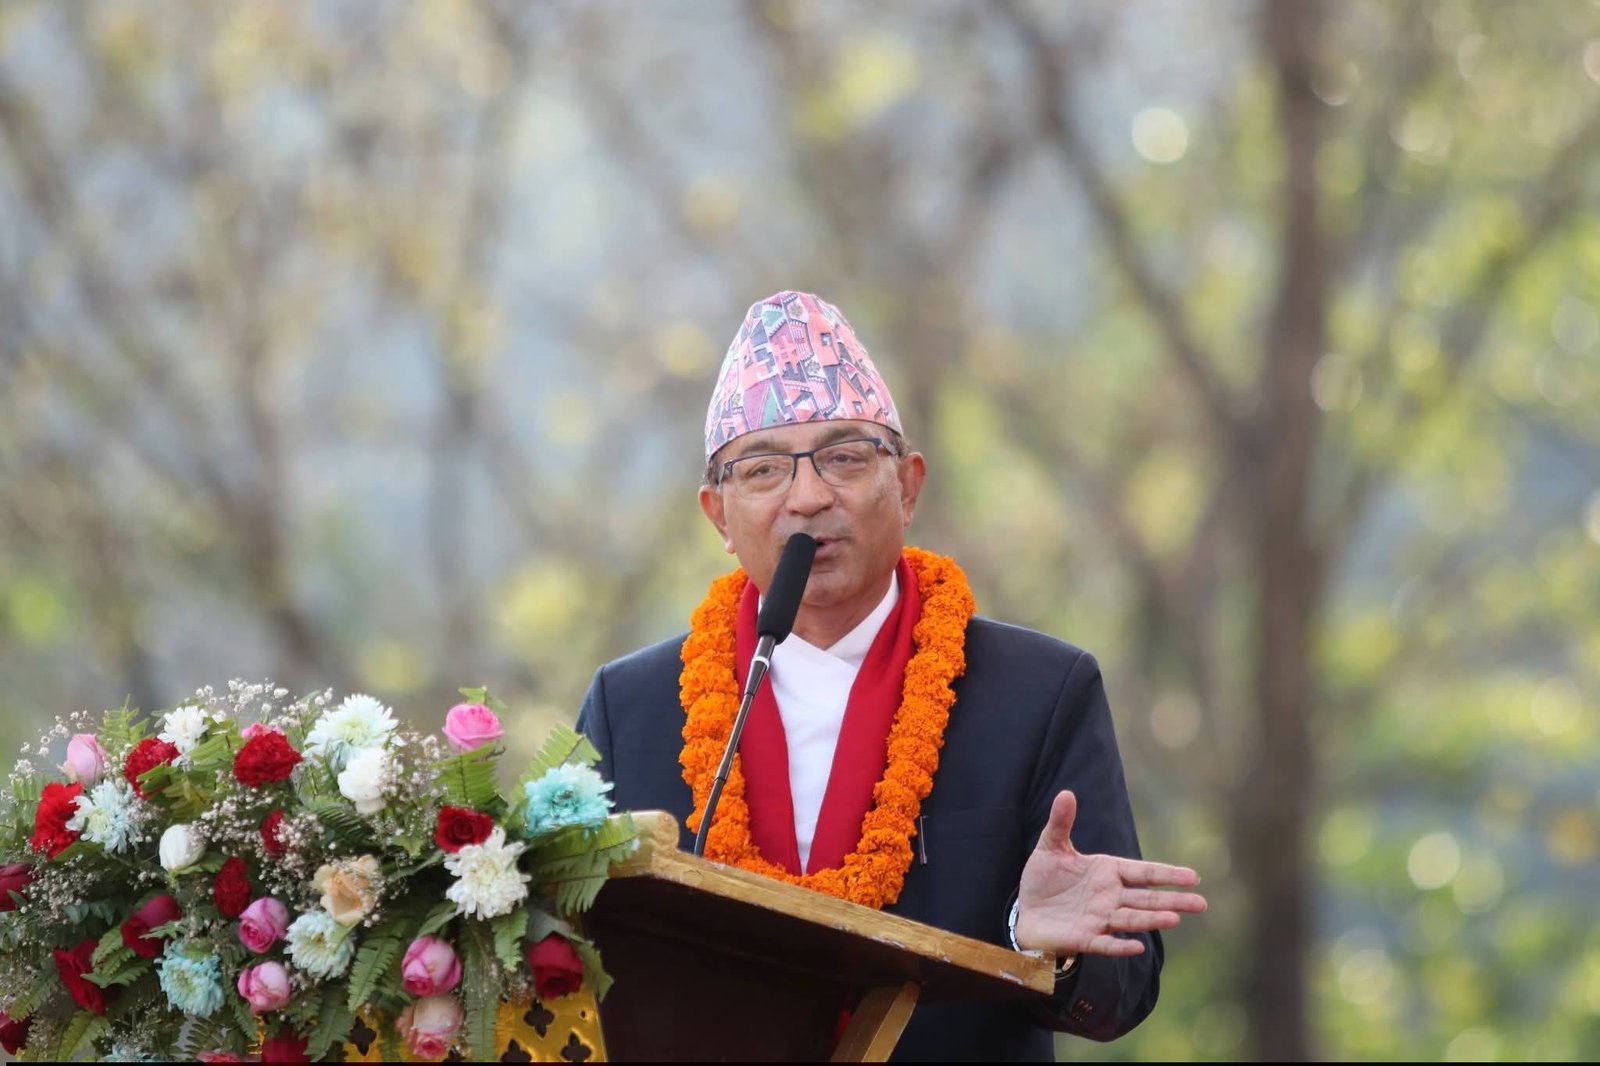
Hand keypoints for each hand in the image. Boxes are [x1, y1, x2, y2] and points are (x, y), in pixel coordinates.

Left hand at [1015, 790, 1206, 957]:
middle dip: (1173, 900)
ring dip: (1151, 919)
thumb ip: (1061, 822)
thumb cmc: (1044, 879)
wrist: (1025, 910)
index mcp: (1107, 872)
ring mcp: (1099, 919)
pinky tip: (1136, 947)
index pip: (1143, 873)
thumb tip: (1066, 792)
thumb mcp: (1051, 846)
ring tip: (1175, 919)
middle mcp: (1109, 897)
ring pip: (1131, 919)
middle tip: (1201, 903)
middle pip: (1147, 898)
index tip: (1193, 877)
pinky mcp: (1084, 938)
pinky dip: (1119, 946)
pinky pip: (1105, 943)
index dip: (1167, 874)